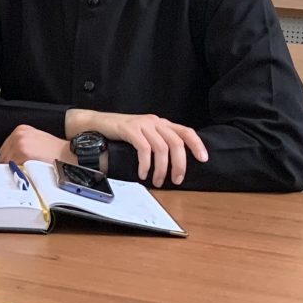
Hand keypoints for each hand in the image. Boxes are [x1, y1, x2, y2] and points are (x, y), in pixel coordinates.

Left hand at [0, 124, 74, 167]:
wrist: (67, 154)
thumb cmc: (55, 150)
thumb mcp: (36, 140)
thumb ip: (23, 144)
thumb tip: (11, 157)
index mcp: (21, 130)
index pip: (5, 147)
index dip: (11, 158)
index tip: (17, 163)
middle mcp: (18, 134)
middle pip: (4, 154)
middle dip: (11, 163)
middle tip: (23, 168)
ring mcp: (20, 143)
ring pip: (7, 162)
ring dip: (14, 168)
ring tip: (27, 169)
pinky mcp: (22, 152)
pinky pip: (13, 167)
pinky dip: (19, 171)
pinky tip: (28, 170)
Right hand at [68, 109, 208, 186]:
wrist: (98, 123)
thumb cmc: (121, 133)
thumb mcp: (145, 135)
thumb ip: (158, 143)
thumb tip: (173, 164)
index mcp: (162, 124)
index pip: (186, 131)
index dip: (197, 144)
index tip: (203, 159)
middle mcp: (155, 122)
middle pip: (176, 143)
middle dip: (179, 164)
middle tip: (176, 180)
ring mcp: (143, 125)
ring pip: (161, 148)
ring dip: (162, 168)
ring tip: (157, 181)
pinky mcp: (130, 129)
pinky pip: (144, 149)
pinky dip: (146, 164)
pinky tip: (143, 173)